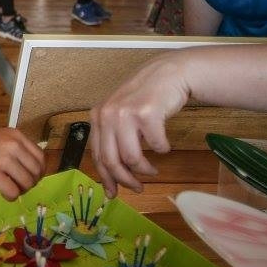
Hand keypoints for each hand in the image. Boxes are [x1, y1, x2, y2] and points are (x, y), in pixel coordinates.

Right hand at [0, 127, 44, 200]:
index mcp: (15, 135)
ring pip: (27, 183)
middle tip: (20, 186)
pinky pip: (13, 192)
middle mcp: (12, 145)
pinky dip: (11, 197)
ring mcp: (3, 159)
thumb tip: (30, 167)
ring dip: (21, 190)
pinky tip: (3, 194)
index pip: (40, 156)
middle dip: (31, 183)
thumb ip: (13, 147)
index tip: (30, 177)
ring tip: (10, 190)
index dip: (38, 171)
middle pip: (36, 171)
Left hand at [88, 51, 192, 197]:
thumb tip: (112, 174)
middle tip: (138, 188)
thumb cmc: (145, 97)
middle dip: (125, 180)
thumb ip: (113, 138)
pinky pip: (156, 145)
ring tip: (152, 169)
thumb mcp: (121, 115)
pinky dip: (162, 149)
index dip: (106, 178)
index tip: (113, 193)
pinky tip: (164, 144)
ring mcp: (126, 113)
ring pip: (132, 157)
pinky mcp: (147, 113)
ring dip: (145, 168)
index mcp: (97, 116)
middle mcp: (107, 114)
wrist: (169, 73)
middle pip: (112, 160)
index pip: (97, 155)